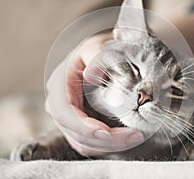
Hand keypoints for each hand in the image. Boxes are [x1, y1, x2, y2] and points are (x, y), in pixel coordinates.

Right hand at [45, 33, 143, 155]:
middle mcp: (58, 103)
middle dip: (105, 139)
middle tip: (134, 135)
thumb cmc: (99, 52)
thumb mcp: (98, 48)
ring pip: (83, 143)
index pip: (64, 112)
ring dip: (109, 145)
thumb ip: (97, 58)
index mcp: (59, 84)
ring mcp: (67, 117)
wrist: (99, 57)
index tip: (107, 132)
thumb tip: (90, 76)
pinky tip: (125, 139)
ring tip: (135, 137)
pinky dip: (107, 146)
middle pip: (75, 132)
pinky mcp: (78, 125)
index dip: (83, 126)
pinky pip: (89, 144)